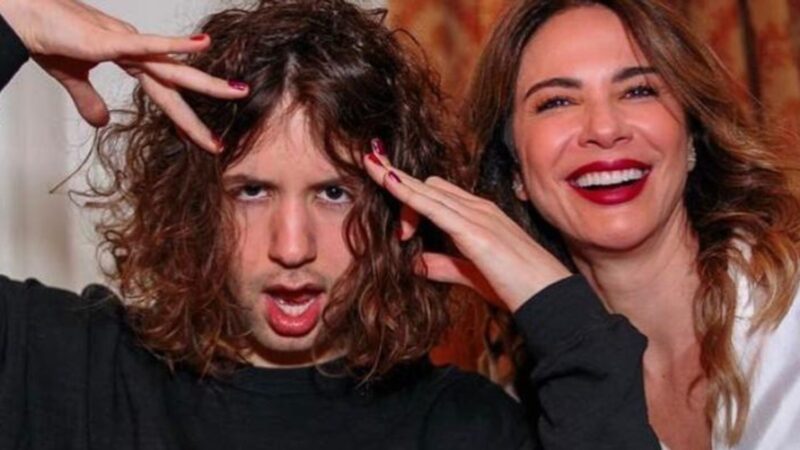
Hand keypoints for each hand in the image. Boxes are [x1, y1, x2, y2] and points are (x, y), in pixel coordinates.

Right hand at [0, 0, 248, 151]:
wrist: (24, 15)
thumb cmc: (48, 38)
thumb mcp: (72, 79)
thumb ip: (88, 100)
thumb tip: (100, 122)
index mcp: (132, 63)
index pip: (167, 97)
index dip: (187, 121)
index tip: (207, 142)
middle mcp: (138, 53)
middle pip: (180, 85)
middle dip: (208, 104)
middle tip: (236, 120)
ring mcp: (128, 44)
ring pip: (174, 68)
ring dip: (207, 82)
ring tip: (238, 90)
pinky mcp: (112, 40)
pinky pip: (149, 44)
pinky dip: (175, 45)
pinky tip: (202, 43)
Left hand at [363, 148, 570, 312]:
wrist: (550, 298)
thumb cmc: (517, 288)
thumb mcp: (472, 275)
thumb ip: (445, 266)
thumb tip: (417, 264)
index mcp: (481, 215)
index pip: (438, 193)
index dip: (410, 195)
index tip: (384, 189)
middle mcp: (479, 208)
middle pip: (429, 187)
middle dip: (401, 193)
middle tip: (382, 210)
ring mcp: (478, 216)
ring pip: (427, 189)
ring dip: (396, 183)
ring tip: (369, 168)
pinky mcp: (474, 231)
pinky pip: (433, 206)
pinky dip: (408, 193)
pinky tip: (388, 182)